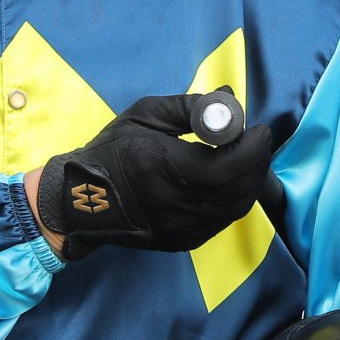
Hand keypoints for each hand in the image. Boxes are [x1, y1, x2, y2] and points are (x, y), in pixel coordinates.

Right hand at [29, 94, 273, 260]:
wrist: (80, 201)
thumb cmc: (112, 151)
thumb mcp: (145, 115)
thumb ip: (190, 106)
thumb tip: (229, 97)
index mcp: (164, 168)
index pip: (226, 166)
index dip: (252, 148)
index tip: (259, 129)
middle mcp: (176, 204)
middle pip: (239, 189)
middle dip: (258, 162)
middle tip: (258, 141)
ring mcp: (181, 229)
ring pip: (236, 208)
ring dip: (251, 181)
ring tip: (249, 158)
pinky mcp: (184, 242)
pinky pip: (223, 220)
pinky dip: (236, 199)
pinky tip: (232, 181)